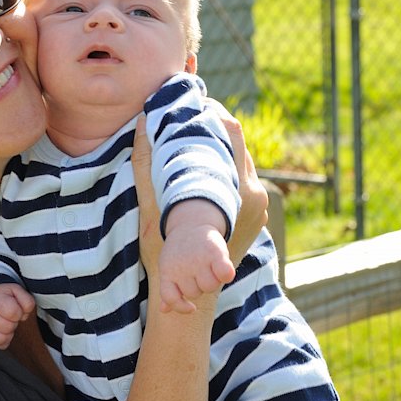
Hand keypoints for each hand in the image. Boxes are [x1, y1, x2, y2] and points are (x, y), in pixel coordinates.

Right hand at [0, 283, 35, 349]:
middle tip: (9, 315)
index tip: (16, 308)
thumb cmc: (3, 294)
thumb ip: (27, 301)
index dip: (19, 312)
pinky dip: (4, 339)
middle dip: (13, 322)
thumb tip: (25, 315)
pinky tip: (2, 329)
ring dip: (8, 332)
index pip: (13, 313)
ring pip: (1, 339)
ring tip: (6, 322)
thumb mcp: (18, 290)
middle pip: (8, 327)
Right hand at [134, 107, 267, 292]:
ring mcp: (259, 207)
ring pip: (240, 162)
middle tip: (187, 114)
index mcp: (236, 189)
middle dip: (213, 126)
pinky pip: (240, 180)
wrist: (191, 298)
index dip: (212, 111)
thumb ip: (147, 166)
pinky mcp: (255, 216)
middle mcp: (255, 196)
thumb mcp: (151, 209)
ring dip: (218, 146)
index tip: (191, 102)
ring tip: (192, 135)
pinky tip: (202, 164)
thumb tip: (141, 123)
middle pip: (238, 144)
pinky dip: (223, 167)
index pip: (231, 132)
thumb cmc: (167, 256)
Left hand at [159, 202, 236, 312]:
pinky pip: (224, 273)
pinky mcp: (215, 252)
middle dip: (198, 287)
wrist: (190, 223)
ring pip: (209, 287)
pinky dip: (226, 275)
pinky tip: (226, 274)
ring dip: (212, 282)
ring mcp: (198, 259)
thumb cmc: (180, 252)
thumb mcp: (168, 267)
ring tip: (208, 268)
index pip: (171, 297)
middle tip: (199, 272)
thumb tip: (164, 310)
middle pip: (195, 293)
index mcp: (167, 271)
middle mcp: (181, 266)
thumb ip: (168, 289)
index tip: (191, 308)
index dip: (180, 306)